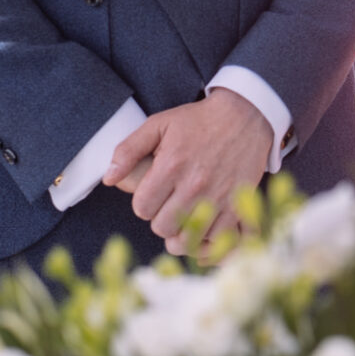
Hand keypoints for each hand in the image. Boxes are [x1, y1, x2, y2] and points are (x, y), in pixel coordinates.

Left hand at [106, 89, 273, 255]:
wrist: (246, 115)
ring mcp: (218, 197)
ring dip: (182, 233)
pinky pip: (217, 240)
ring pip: (188, 239)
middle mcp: (194, 185)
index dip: (144, 204)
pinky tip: (205, 227)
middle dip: (161, 218)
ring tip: (184, 220)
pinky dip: (208, 239)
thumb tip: (108, 178)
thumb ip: (128, 150)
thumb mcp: (159, 124)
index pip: (142, 208)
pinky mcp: (237, 205)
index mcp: (171, 165)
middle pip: (162, 227)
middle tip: (170, 204)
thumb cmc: (199, 121)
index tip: (154, 194)